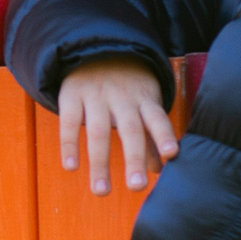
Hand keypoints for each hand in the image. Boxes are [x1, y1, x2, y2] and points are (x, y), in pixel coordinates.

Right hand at [58, 57, 177, 193]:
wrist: (95, 48)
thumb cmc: (127, 87)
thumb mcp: (144, 103)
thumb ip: (150, 136)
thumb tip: (160, 169)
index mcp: (144, 99)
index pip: (157, 118)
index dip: (164, 135)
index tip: (171, 155)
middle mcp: (122, 98)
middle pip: (130, 130)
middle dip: (134, 158)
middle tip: (137, 187)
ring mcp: (96, 96)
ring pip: (98, 131)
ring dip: (99, 162)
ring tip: (101, 191)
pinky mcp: (71, 96)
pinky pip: (69, 122)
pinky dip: (69, 144)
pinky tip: (71, 166)